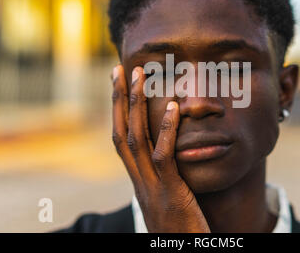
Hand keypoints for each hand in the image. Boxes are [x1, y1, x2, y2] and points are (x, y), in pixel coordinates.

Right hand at [111, 64, 209, 232]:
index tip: (118, 85)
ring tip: (140, 75)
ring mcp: (152, 187)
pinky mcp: (170, 194)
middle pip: (122, 133)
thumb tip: (168, 158)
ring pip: (137, 139)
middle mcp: (140, 181)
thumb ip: (166, 178)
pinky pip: (164, 157)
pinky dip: (165, 130)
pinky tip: (172, 107)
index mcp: (140, 181)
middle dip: (119, 100)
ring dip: (136, 105)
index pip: (122, 140)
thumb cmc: (182, 231)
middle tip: (120, 69)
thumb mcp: (169, 200)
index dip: (117, 112)